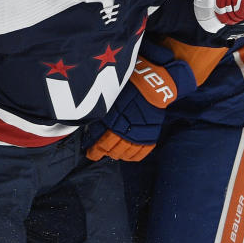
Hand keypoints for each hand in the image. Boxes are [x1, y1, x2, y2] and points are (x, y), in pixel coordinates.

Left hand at [86, 41, 196, 161]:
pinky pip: (138, 154)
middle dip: (101, 153)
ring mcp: (136, 136)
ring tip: (112, 153)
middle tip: (97, 153)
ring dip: (115, 155)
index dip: (91, 148)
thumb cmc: (131, 86)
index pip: (97, 141)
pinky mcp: (148, 137)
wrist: (154, 85)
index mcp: (110, 122)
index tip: (88, 150)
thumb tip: (90, 122)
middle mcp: (121, 132)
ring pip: (122, 154)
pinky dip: (131, 157)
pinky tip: (127, 156)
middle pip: (108, 150)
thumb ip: (102, 112)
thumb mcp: (112, 97)